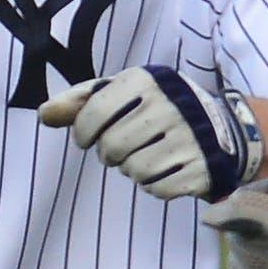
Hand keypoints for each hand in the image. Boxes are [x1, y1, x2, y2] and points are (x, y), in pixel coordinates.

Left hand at [39, 65, 262, 201]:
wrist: (222, 127)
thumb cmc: (157, 108)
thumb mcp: (123, 92)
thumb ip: (81, 100)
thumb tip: (45, 114)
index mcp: (147, 80)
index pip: (95, 112)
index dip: (82, 132)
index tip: (85, 138)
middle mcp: (171, 105)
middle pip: (112, 147)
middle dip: (109, 153)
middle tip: (119, 148)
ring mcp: (189, 138)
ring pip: (133, 170)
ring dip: (131, 169)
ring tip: (143, 156)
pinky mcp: (201, 167)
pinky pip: (157, 189)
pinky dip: (153, 185)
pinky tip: (163, 169)